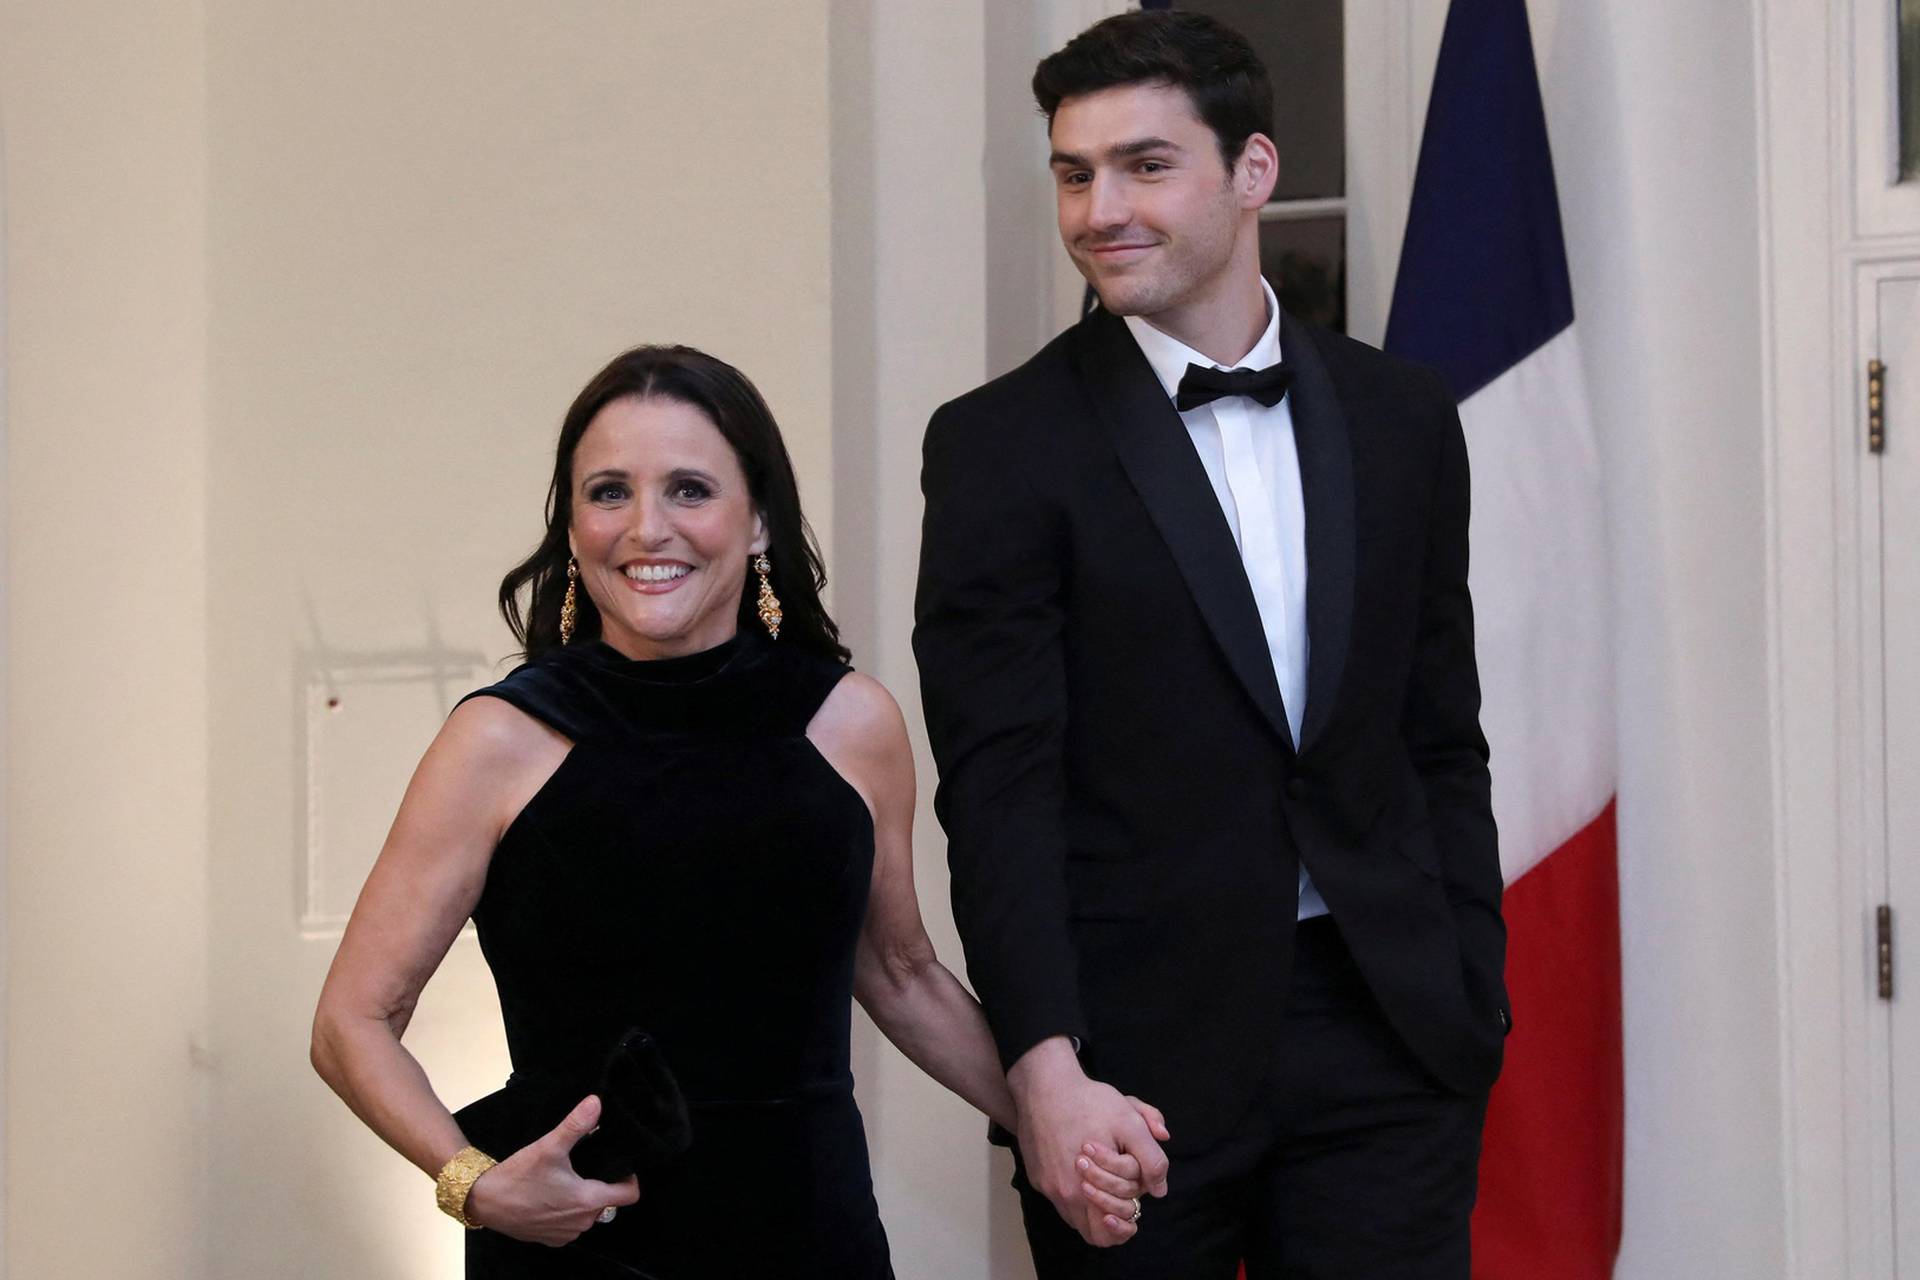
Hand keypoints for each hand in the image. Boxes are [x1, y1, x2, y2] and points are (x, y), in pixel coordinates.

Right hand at [462, 1094, 641, 1245]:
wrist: (484, 1201)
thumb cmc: (518, 1176)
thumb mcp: (548, 1146)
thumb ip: (576, 1125)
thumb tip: (596, 1103)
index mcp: (587, 1201)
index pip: (629, 1195)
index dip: (630, 1178)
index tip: (621, 1164)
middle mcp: (581, 1223)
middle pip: (609, 1203)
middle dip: (603, 1185)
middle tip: (590, 1165)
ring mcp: (565, 1234)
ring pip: (589, 1215)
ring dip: (584, 1199)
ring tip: (570, 1178)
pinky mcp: (549, 1239)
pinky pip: (570, 1225)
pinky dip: (567, 1212)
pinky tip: (554, 1195)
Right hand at [1008, 1039, 1169, 1246]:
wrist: (1043, 1085)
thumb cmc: (1089, 1102)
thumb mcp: (1130, 1123)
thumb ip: (1151, 1159)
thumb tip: (1160, 1189)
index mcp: (1088, 1189)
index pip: (1108, 1232)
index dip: (1126, 1223)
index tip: (1133, 1206)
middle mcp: (1063, 1195)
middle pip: (1090, 1232)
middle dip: (1110, 1216)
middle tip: (1121, 1194)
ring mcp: (1046, 1187)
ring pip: (1072, 1216)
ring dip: (1090, 1207)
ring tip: (1104, 1181)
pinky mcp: (1035, 1176)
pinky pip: (1058, 1198)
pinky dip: (1073, 1191)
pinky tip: (1082, 1166)